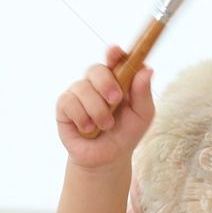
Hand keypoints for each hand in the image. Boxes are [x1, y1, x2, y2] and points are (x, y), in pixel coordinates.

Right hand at [56, 45, 154, 171]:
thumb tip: (147, 69)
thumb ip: (144, 93)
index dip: (114, 53)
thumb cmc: (126, 133)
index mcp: (116, 79)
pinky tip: (88, 128)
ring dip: (97, 110)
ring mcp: (78, 93)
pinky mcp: (64, 106)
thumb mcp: (142, 115)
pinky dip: (82, 117)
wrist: (107, 159)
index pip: (114, 59)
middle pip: (95, 69)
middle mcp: (96, 83)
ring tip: (105, 126)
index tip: (116, 53)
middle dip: (106, 83)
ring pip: (83, 88)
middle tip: (115, 100)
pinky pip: (69, 102)